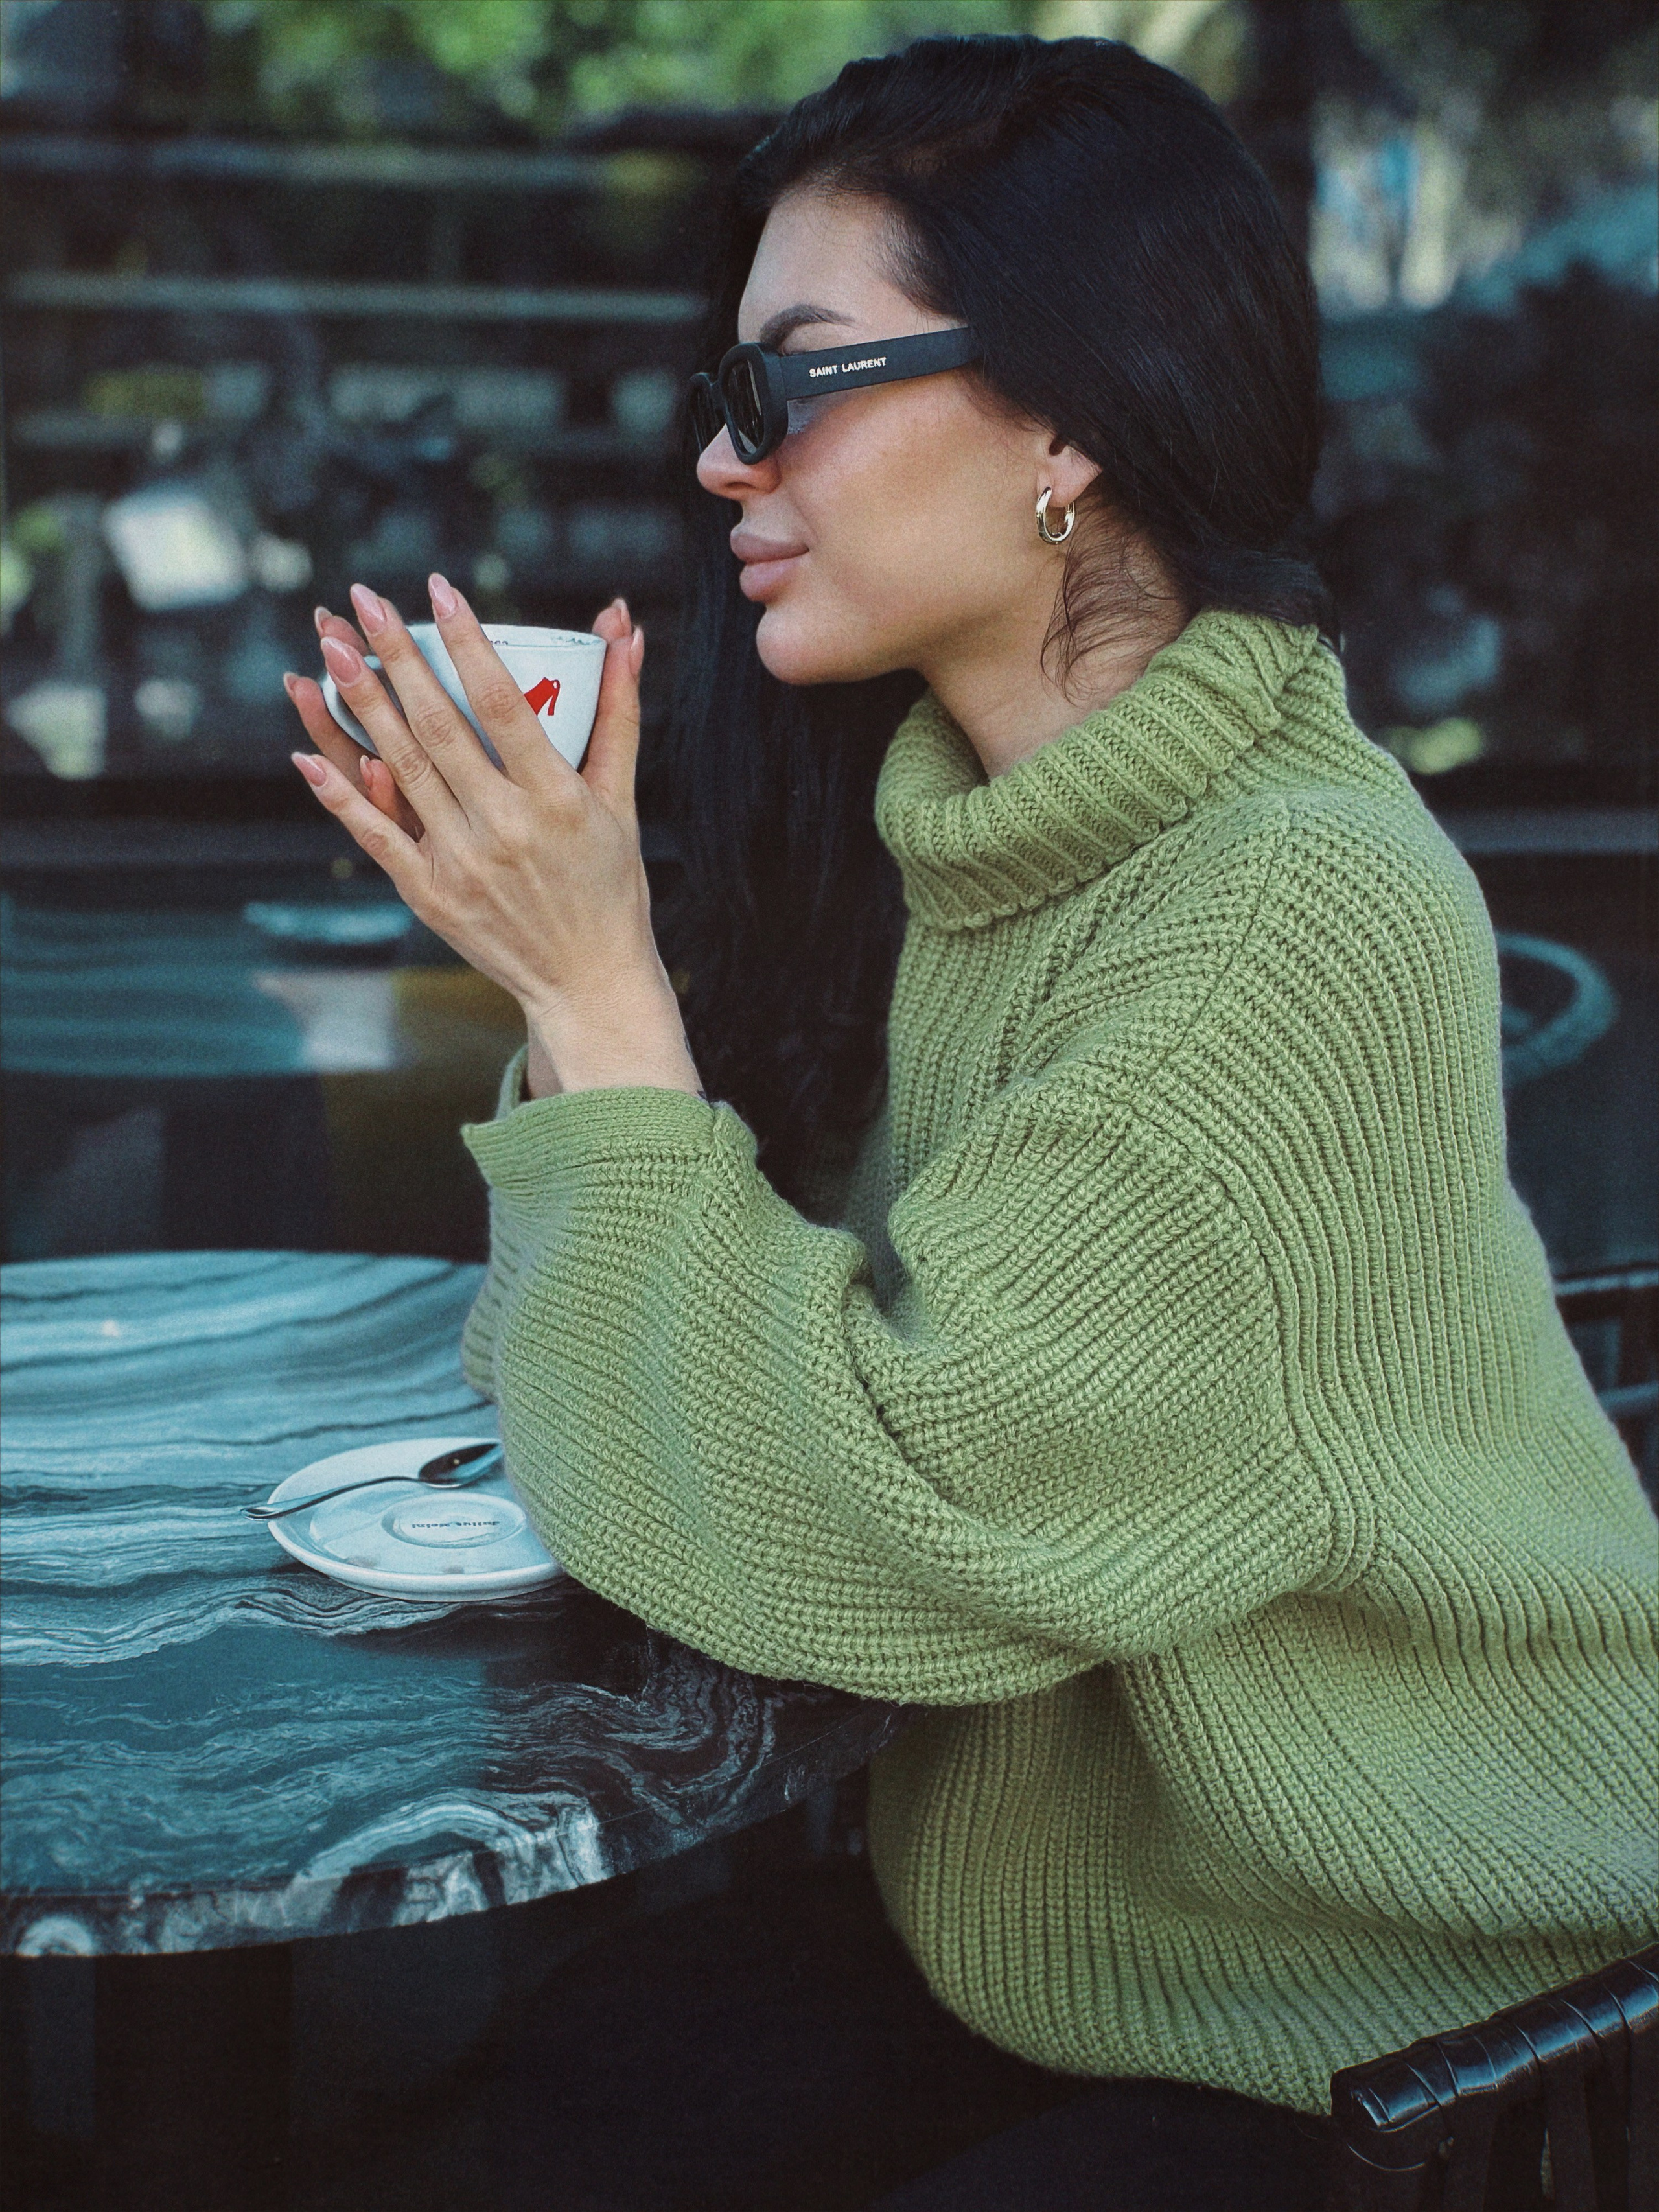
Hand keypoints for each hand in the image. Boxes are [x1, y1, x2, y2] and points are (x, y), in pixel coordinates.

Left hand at [283, 575, 702, 1102]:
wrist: (589, 983)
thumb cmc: (611, 886)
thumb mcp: (622, 800)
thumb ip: (618, 710)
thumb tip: (622, 628)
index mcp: (555, 799)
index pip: (502, 702)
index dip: (466, 642)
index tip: (439, 589)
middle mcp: (504, 829)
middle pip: (437, 727)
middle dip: (395, 658)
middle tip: (360, 601)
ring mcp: (460, 864)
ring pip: (399, 770)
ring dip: (359, 706)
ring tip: (329, 649)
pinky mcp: (430, 896)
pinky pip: (376, 837)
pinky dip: (340, 795)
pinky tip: (307, 753)